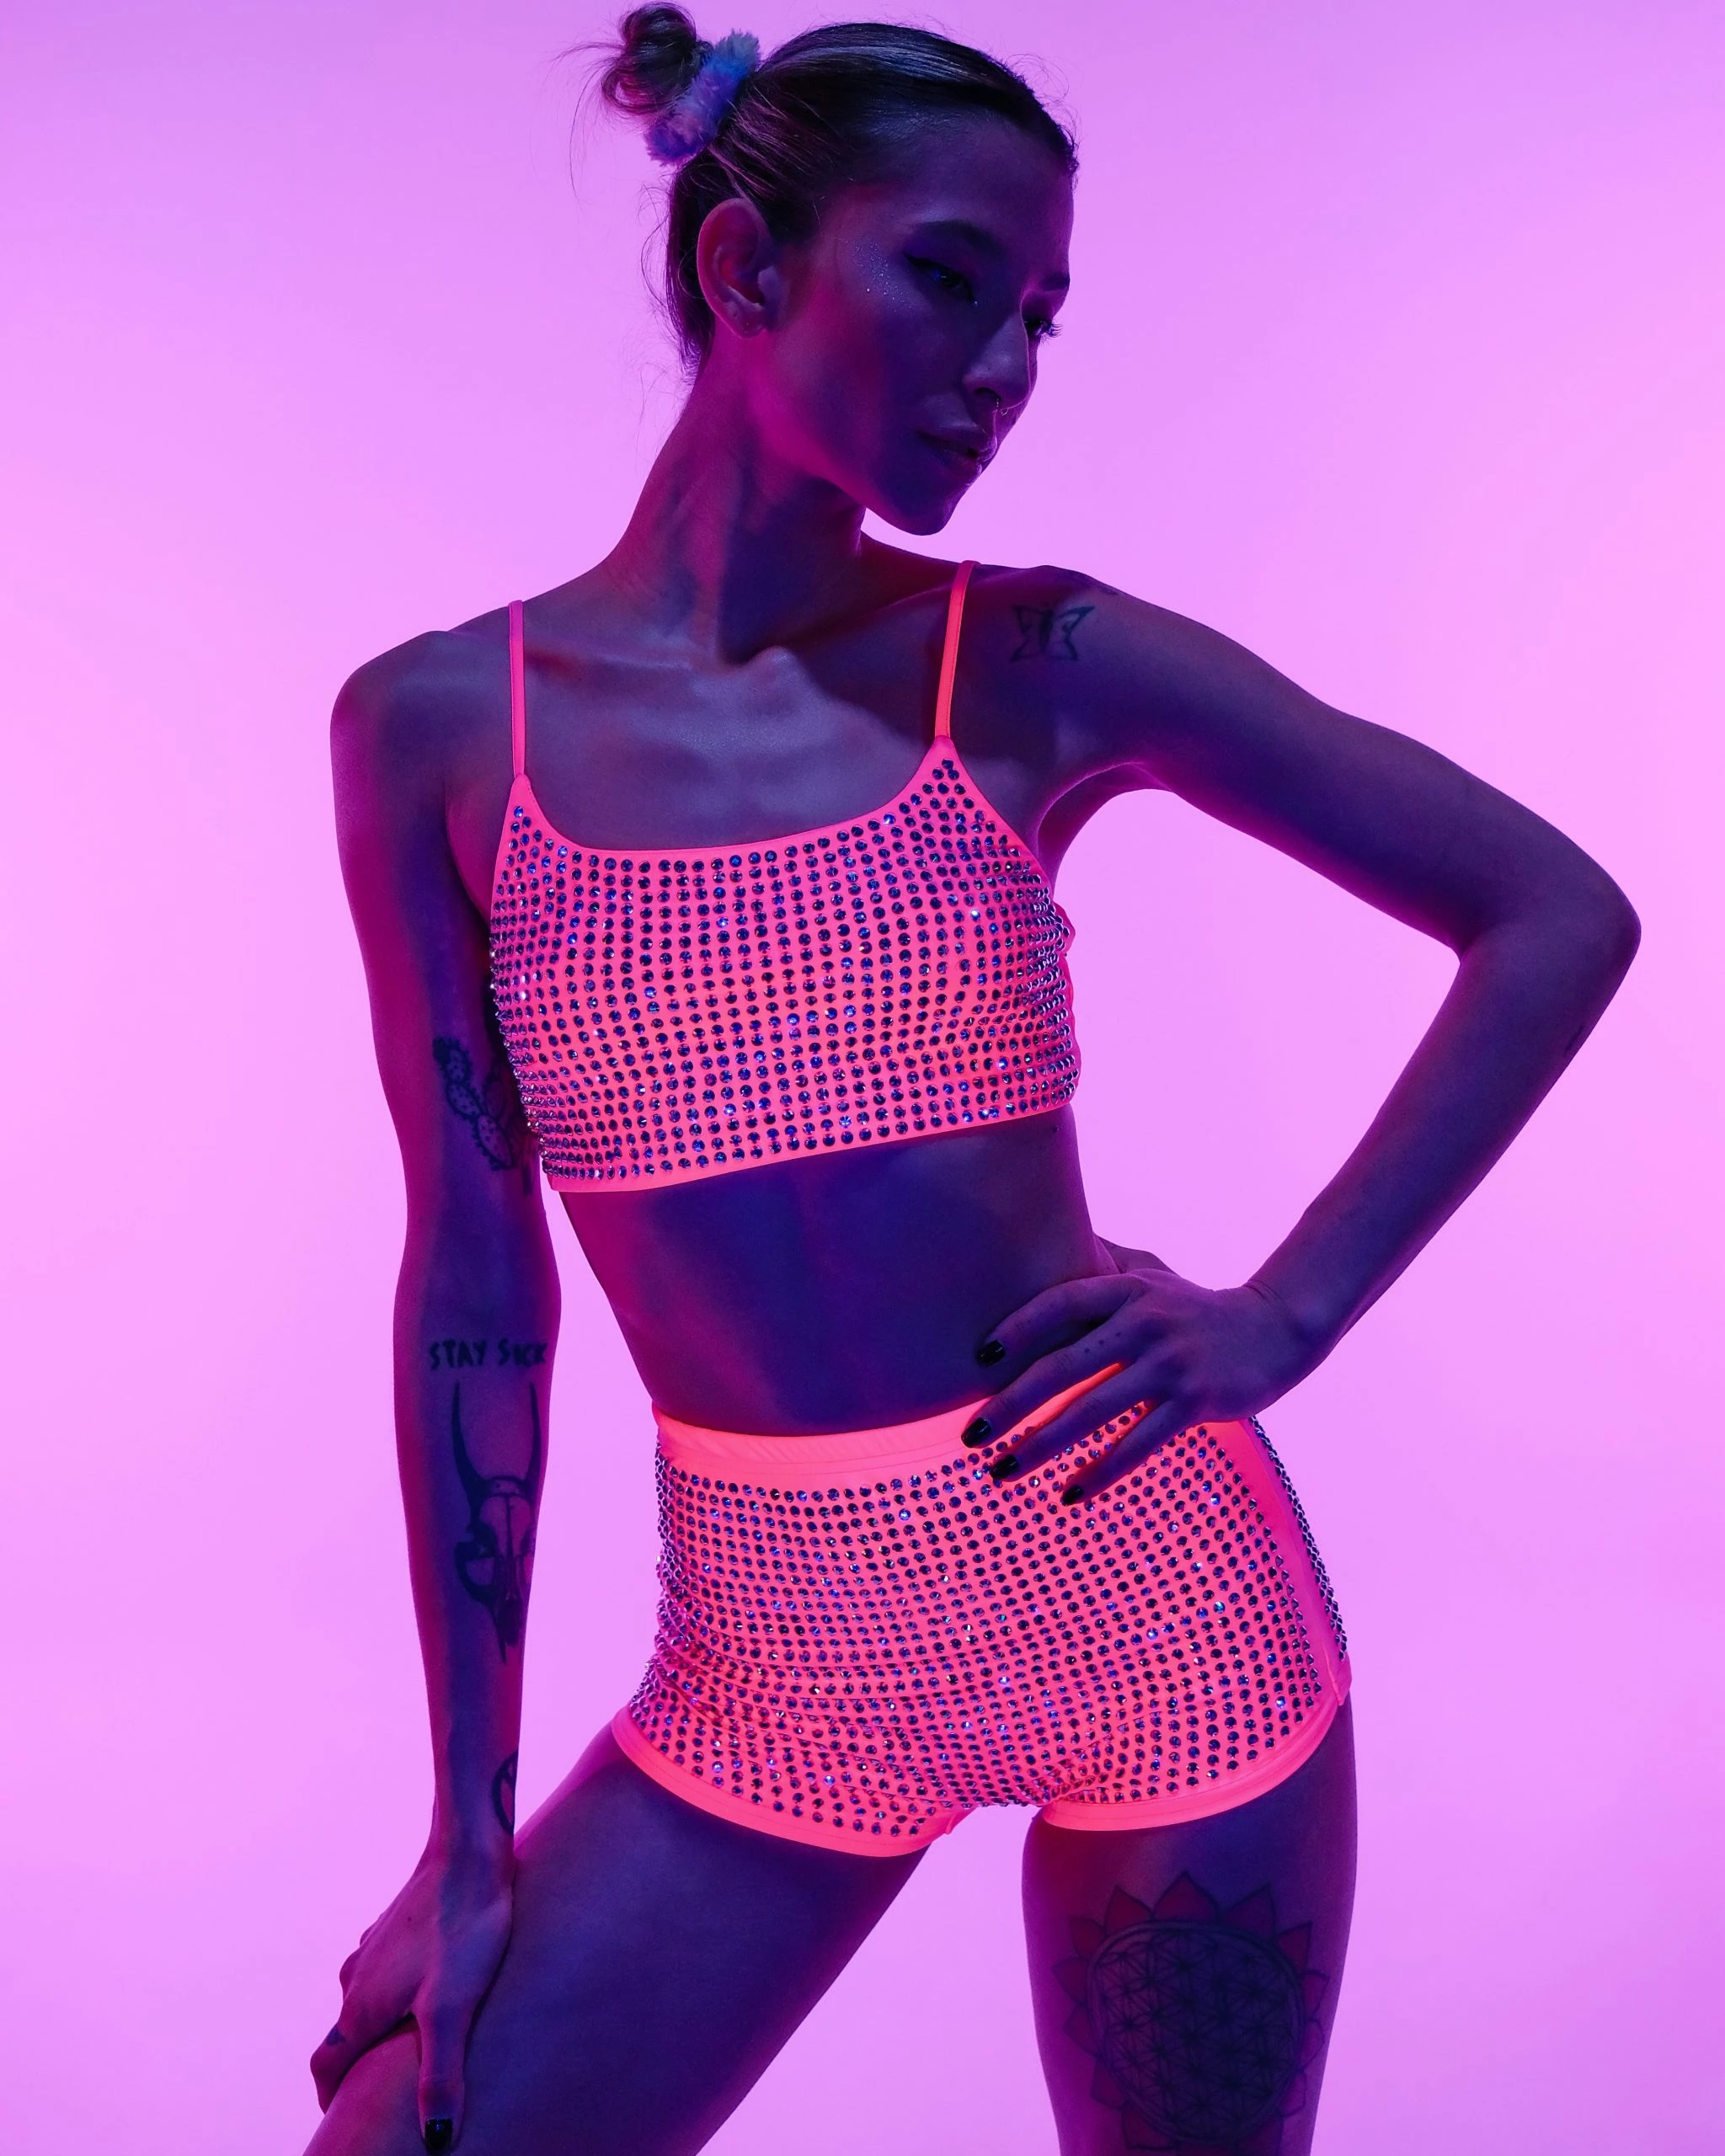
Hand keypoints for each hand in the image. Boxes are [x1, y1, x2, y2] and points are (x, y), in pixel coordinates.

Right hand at [310, 1837, 514, 2149]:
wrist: (468, 1851)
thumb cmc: (463, 1930)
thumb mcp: (453, 2010)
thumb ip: (440, 2076)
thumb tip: (435, 2142)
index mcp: (361, 2006)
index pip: (327, 2065)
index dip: (331, 2097)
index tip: (341, 2119)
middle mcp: (358, 1977)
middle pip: (343, 2034)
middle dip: (355, 2065)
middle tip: (379, 2088)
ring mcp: (376, 1947)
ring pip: (363, 1998)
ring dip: (375, 2025)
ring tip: (406, 2043)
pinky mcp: (400, 1925)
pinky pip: (387, 1969)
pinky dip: (395, 1990)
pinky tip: (427, 1986)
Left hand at [971, 1253, 1326, 1502]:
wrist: (1274, 1330)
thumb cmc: (1195, 1306)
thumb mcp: (1152, 1272)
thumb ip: (1105, 1260)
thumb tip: (1049, 1233)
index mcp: (1128, 1290)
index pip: (1061, 1302)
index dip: (1019, 1327)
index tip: (980, 1358)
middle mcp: (1146, 1324)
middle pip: (1065, 1367)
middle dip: (1012, 1405)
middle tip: (972, 1435)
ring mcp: (1171, 1365)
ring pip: (1094, 1412)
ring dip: (1043, 1446)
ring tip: (1003, 1470)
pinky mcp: (1196, 1402)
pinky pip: (1138, 1443)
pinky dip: (1101, 1471)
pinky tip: (1069, 1493)